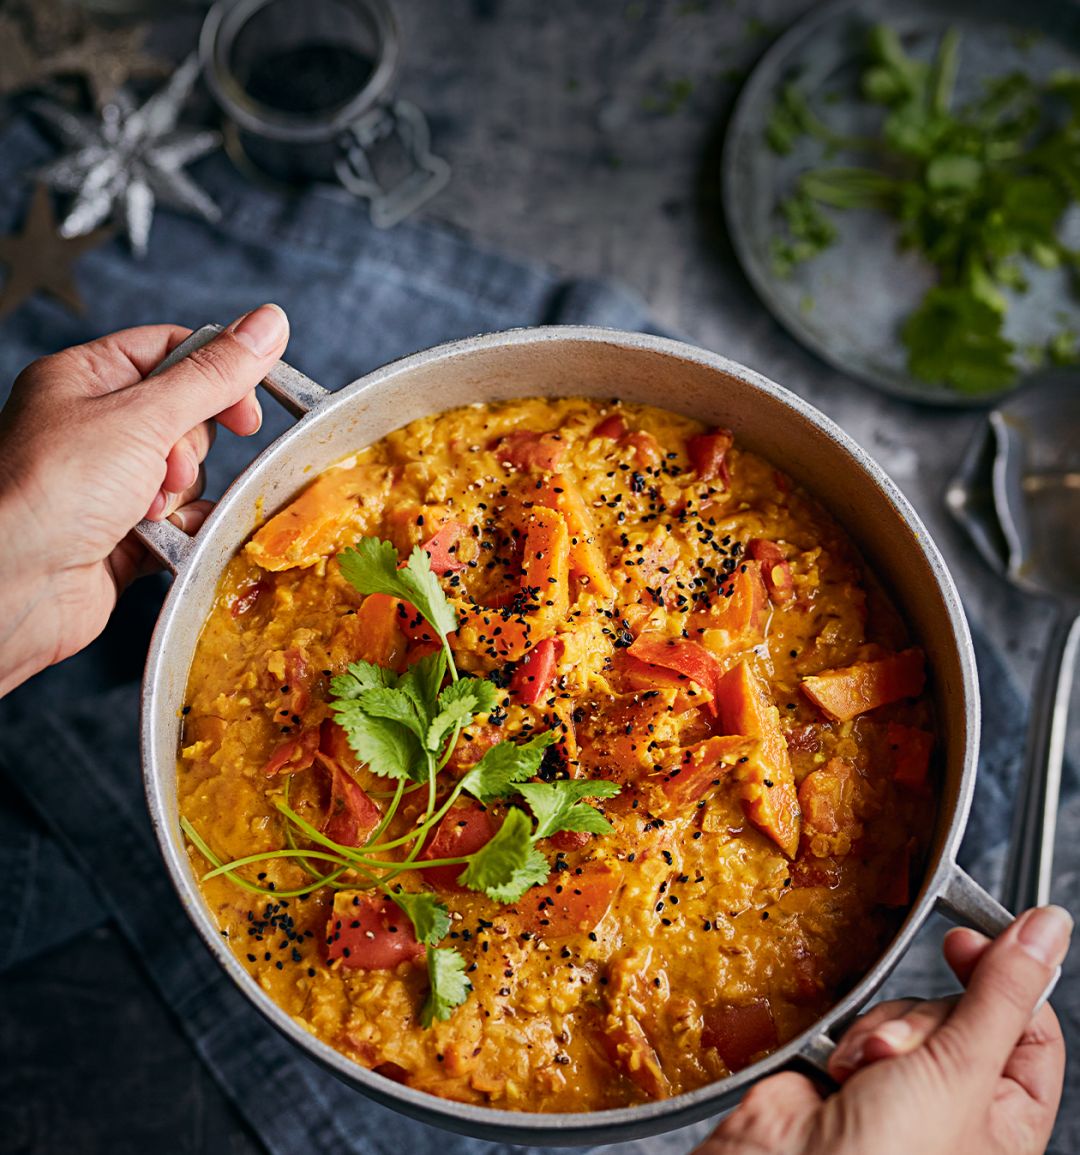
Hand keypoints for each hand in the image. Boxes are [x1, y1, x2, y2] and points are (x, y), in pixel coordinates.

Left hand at [0, 305, 289, 695]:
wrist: (13, 587)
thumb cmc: (49, 492)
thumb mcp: (142, 416)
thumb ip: (213, 375)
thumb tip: (268, 323)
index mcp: (85, 379)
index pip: (174, 352)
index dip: (218, 375)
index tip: (246, 410)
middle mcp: (95, 427)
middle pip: (187, 417)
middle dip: (187, 448)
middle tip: (162, 466)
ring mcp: (109, 482)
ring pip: (188, 473)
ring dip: (179, 494)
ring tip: (143, 509)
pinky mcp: (124, 532)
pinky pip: (181, 520)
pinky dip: (180, 529)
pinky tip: (158, 537)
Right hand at [692, 904, 1070, 1154]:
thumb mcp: (961, 1071)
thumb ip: (1002, 994)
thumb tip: (1048, 930)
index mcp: (1005, 1119)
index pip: (1030, 1027)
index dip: (1005, 980)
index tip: (969, 943)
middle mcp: (955, 1102)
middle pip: (960, 1011)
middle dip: (924, 1022)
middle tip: (906, 1055)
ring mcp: (900, 1086)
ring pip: (905, 1012)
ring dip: (880, 1033)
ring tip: (865, 1075)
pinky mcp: (850, 1068)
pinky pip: (858, 1019)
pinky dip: (844, 1036)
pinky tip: (839, 1070)